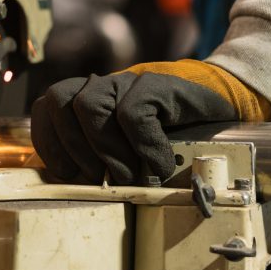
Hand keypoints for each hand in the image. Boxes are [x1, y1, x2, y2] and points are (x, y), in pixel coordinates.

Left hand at [31, 59, 270, 184]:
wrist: (223, 103)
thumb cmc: (175, 135)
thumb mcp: (131, 149)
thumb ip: (103, 156)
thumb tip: (78, 187)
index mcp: (91, 98)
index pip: (47, 108)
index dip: (50, 142)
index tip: (69, 173)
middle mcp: (105, 85)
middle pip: (60, 105)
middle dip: (76, 150)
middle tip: (106, 179)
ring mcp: (129, 81)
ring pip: (88, 106)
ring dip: (106, 149)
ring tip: (132, 173)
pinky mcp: (157, 83)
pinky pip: (132, 114)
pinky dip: (143, 147)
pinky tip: (162, 164)